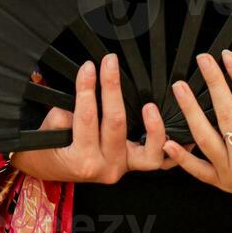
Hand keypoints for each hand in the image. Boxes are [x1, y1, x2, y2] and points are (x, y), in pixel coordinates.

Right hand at [8, 54, 178, 182]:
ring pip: (149, 153)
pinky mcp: (134, 167)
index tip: (88, 67)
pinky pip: (159, 161)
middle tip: (110, 63)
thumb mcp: (50, 128)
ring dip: (154, 127)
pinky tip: (183, 134)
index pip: (86, 117)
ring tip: (151, 106)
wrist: (48, 167)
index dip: (87, 89)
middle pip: (116, 124)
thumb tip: (87, 87)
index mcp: (82, 160)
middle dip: (112, 89)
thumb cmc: (48, 146)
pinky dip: (173, 149)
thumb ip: (67, 112)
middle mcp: (106, 168)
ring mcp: (123, 169)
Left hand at [160, 49, 231, 212]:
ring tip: (181, 89)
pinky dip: (183, 157)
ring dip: (190, 111)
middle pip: (225, 115)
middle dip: (213, 83)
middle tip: (204, 61)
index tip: (229, 57)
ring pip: (206, 139)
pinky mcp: (226, 186)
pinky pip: (199, 171)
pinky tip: (169, 141)